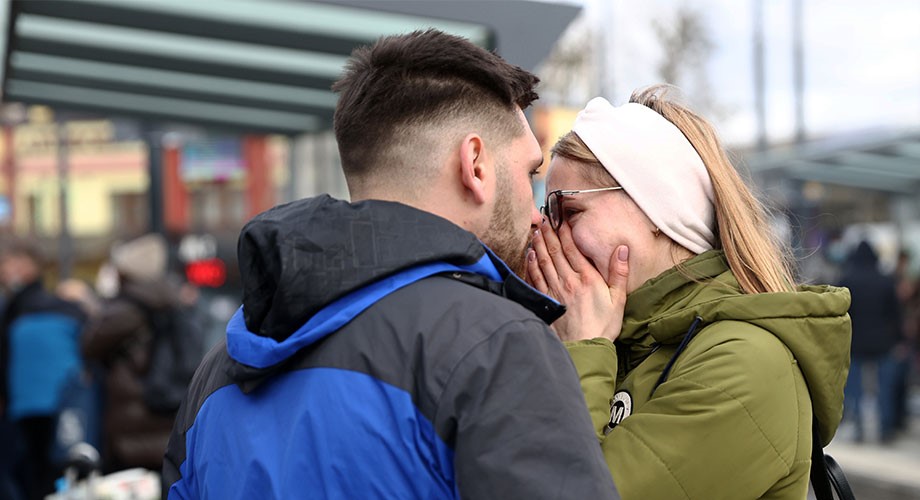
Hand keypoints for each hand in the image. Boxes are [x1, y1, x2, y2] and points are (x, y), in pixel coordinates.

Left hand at [526, 219, 628, 341]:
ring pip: (544, 262)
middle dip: (548, 234)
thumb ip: (619, 272)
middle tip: (543, 220)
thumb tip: (622, 249)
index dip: (565, 232)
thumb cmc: (603, 326)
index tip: (561, 220)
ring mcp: (555, 290)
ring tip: (535, 232)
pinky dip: (531, 264)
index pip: (573, 249)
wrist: (585, 347)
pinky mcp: (547, 300)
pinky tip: (529, 255)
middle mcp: (568, 281)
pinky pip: (536, 278)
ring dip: (539, 245)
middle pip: (555, 251)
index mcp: (587, 278)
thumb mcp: (618, 299)